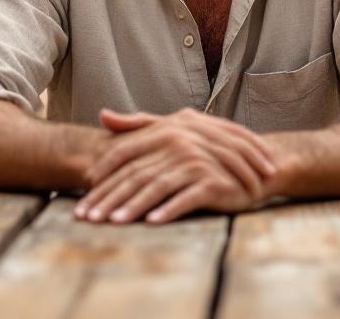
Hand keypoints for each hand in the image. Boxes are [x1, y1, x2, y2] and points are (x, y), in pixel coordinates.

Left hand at [73, 108, 277, 224]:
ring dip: (132, 207)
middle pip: (135, 174)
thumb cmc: (207, 152)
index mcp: (165, 132)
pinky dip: (169, 210)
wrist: (255, 164)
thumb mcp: (173, 131)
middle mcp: (178, 144)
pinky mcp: (214, 182)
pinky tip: (153, 223)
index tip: (83, 196)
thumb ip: (138, 125)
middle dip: (108, 198)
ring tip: (113, 223)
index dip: (103, 176)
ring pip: (156, 186)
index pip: (125, 154)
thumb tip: (102, 115)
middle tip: (86, 218)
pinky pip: (187, 198)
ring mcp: (196, 162)